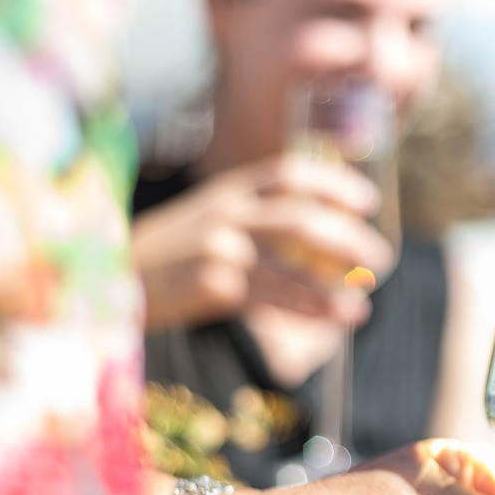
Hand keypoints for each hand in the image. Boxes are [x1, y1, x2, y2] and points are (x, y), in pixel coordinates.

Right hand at [133, 155, 393, 329]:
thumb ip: (253, 217)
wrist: (113, 282)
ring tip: (363, 305)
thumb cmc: (170, 255)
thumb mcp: (207, 218)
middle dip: (347, 240)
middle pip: (301, 219)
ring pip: (292, 266)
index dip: (334, 184)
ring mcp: (219, 249)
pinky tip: (334, 319)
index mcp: (229, 192)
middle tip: (380, 258)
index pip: (289, 175)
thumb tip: (318, 232)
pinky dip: (308, 309)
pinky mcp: (213, 287)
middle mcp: (227, 214)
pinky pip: (273, 298)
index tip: (368, 201)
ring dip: (334, 288)